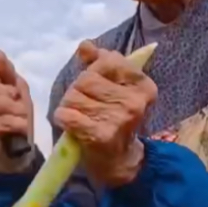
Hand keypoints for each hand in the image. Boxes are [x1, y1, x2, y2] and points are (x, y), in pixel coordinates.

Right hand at [0, 50, 33, 171]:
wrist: (20, 143)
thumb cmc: (16, 109)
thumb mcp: (16, 85)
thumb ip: (6, 70)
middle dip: (6, 91)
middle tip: (15, 98)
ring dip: (16, 108)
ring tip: (20, 113)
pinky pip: (2, 119)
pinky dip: (16, 121)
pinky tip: (18, 125)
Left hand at [53, 40, 157, 187]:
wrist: (118, 161)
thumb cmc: (114, 119)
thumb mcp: (114, 88)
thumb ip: (101, 63)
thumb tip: (85, 45)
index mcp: (144, 86)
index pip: (109, 61)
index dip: (95, 71)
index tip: (98, 87)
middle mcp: (135, 101)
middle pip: (87, 79)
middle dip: (78, 90)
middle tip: (84, 105)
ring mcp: (119, 119)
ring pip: (74, 96)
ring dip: (69, 105)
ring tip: (78, 116)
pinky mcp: (101, 135)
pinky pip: (68, 114)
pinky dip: (63, 117)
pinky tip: (71, 124)